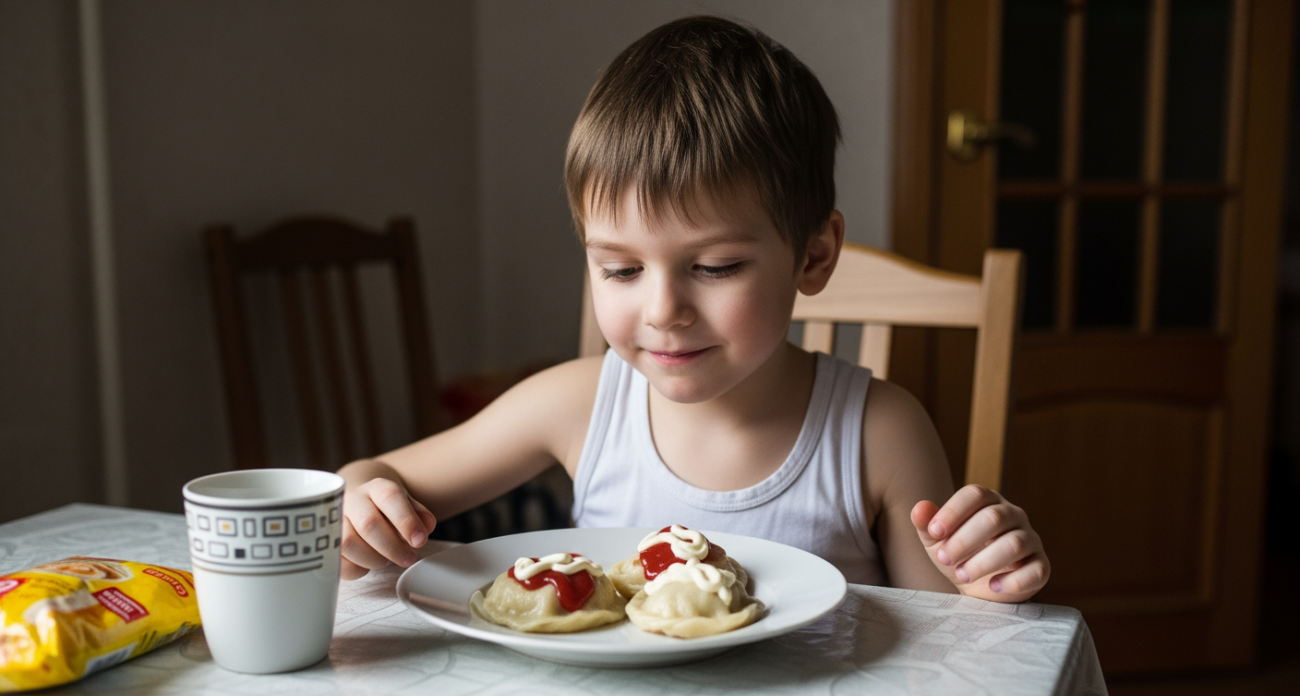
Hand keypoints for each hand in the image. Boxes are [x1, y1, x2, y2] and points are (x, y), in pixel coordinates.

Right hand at [340, 478, 436, 579]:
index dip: (406, 521)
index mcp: (377, 487)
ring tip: (385, 561)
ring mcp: (334, 520)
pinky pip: (337, 561)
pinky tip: (367, 565)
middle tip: (408, 558)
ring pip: (347, 543)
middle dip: (392, 547)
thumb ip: (420, 515)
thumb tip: (425, 528)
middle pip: (368, 523)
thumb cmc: (387, 510)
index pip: (390, 497)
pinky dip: (356, 569)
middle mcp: (352, 500)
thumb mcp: (407, 506)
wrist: (359, 504)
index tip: (419, 541)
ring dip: (372, 558)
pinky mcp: (324, 542)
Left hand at [910, 484, 1048, 601]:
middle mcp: (1013, 516)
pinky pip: (1035, 570)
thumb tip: (919, 508)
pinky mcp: (1041, 566)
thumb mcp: (936, 542)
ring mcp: (1031, 540)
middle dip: (964, 540)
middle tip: (944, 559)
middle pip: (994, 518)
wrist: (979, 588)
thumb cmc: (958, 556)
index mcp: (988, 502)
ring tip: (962, 575)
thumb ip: (926, 524)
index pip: (975, 494)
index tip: (934, 532)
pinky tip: (993, 586)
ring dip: (983, 562)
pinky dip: (1012, 581)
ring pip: (1014, 544)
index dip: (953, 511)